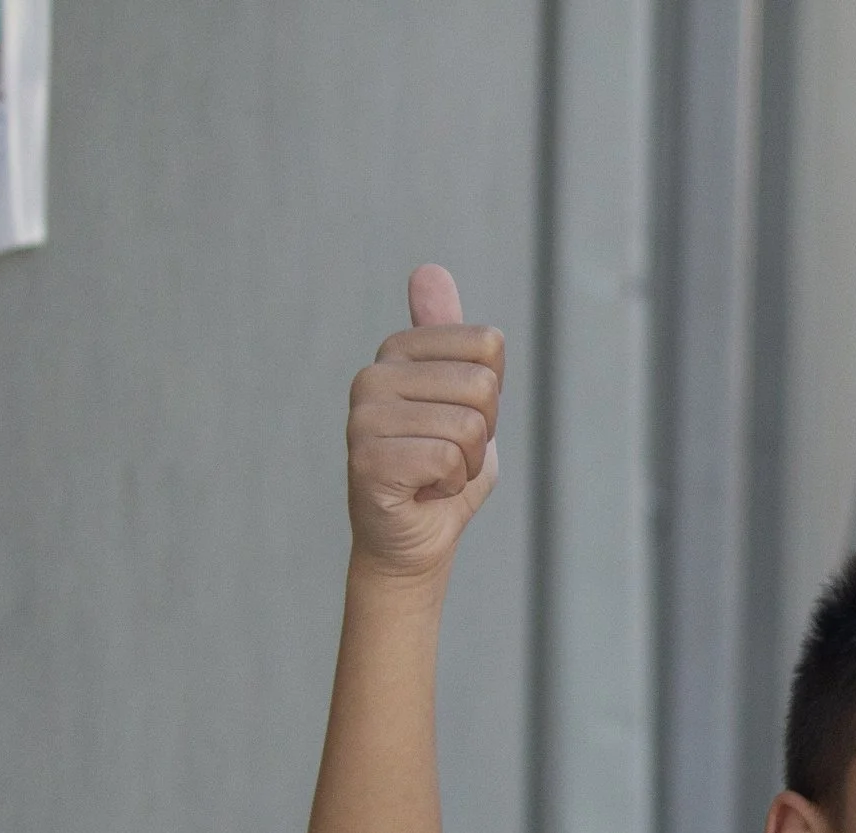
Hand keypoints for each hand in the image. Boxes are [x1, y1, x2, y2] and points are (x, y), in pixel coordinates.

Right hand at [345, 265, 503, 581]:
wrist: (416, 541)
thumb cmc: (442, 471)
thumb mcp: (463, 397)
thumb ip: (455, 339)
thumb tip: (428, 269)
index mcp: (397, 352)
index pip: (488, 345)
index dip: (492, 395)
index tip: (460, 422)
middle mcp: (372, 377)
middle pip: (482, 385)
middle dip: (482, 433)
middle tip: (447, 455)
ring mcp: (363, 418)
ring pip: (468, 427)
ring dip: (465, 464)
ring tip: (433, 475)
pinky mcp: (366, 460)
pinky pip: (446, 459)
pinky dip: (449, 486)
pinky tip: (422, 492)